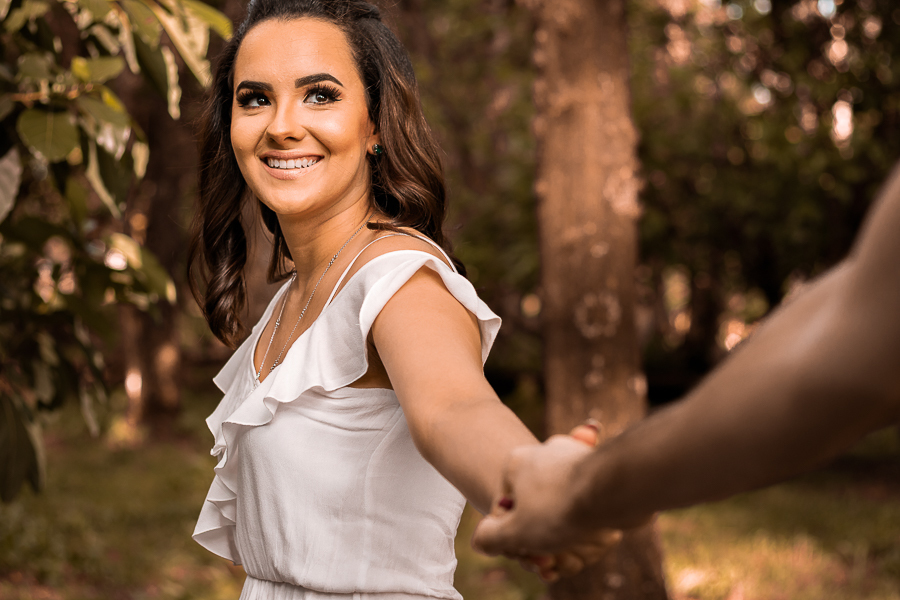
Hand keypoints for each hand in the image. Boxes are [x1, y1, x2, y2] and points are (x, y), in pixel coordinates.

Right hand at [472, 423, 621, 580]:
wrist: (614, 490)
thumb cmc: (558, 507)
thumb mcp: (514, 532)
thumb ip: (490, 538)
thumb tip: (481, 541)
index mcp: (516, 464)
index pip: (504, 508)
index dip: (511, 538)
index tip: (524, 553)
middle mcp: (543, 458)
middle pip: (533, 510)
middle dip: (540, 542)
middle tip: (549, 561)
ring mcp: (571, 464)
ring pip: (560, 510)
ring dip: (562, 539)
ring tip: (571, 556)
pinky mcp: (596, 474)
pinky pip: (582, 504)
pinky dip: (583, 525)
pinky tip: (587, 541)